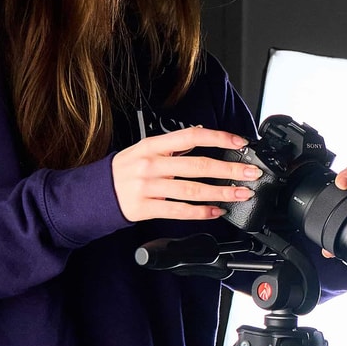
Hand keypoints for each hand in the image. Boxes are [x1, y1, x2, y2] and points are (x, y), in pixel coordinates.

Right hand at [110, 126, 261, 222]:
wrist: (95, 193)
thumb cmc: (125, 170)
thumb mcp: (144, 150)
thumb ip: (172, 145)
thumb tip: (202, 132)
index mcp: (153, 146)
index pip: (191, 137)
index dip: (219, 139)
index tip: (241, 143)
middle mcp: (151, 165)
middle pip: (197, 166)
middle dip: (229, 169)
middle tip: (250, 173)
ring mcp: (148, 188)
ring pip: (192, 190)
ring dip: (221, 193)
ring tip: (240, 194)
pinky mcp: (146, 209)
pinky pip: (179, 211)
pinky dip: (201, 212)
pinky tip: (217, 211)